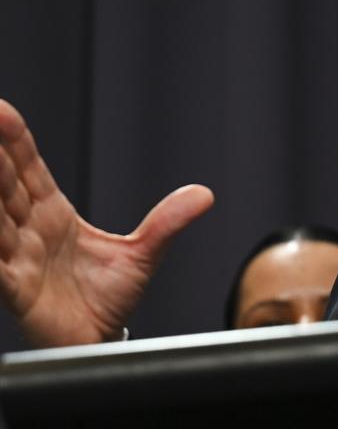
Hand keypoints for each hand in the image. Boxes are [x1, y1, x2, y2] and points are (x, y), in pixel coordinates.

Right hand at [0, 99, 212, 345]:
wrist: (97, 340)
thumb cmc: (106, 299)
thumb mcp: (142, 254)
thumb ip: (167, 223)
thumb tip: (204, 194)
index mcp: (53, 214)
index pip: (29, 170)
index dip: (15, 142)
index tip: (3, 112)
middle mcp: (30, 231)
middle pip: (5, 185)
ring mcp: (19, 257)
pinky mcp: (15, 288)